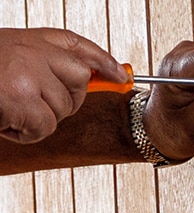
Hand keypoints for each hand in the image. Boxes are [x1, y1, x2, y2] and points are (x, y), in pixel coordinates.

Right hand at [0, 27, 127, 142]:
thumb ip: (51, 64)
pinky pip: (45, 127)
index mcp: (34, 38)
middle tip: (33, 100)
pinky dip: (25, 132)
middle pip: (80, 82)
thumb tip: (94, 76)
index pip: (80, 46)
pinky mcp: (20, 98)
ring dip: (39, 118)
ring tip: (9, 107)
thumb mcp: (16, 57)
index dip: (104, 62)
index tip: (122, 76)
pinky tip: (4, 119)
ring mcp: (28, 73)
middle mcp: (34, 51)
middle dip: (66, 100)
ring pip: (63, 109)